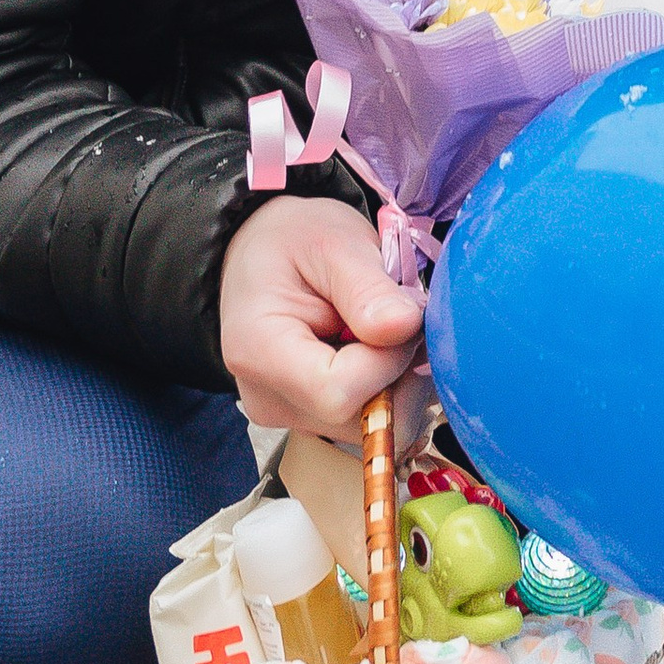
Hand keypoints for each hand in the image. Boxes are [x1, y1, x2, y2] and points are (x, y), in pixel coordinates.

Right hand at [218, 196, 426, 442]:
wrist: (265, 247)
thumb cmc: (293, 238)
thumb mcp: (332, 243)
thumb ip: (368, 288)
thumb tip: (405, 327)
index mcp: (258, 351)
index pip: (338, 393)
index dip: (387, 360)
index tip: (401, 315)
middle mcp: (267, 399)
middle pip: (361, 418)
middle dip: (403, 371)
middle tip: (403, 315)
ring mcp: (288, 415)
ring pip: (375, 425)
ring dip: (401, 377)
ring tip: (385, 324)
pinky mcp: (310, 417)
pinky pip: (370, 419)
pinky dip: (390, 385)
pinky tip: (378, 345)